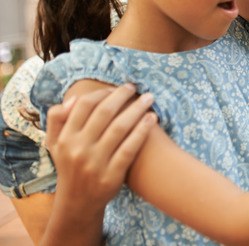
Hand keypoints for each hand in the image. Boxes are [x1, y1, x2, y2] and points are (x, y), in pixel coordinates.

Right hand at [46, 84, 156, 210]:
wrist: (78, 202)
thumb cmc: (70, 166)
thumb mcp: (55, 144)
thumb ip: (57, 119)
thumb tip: (74, 99)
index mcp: (65, 138)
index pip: (85, 105)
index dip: (102, 93)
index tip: (115, 88)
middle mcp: (79, 149)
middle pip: (105, 113)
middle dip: (122, 96)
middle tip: (136, 87)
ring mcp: (96, 163)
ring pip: (120, 128)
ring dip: (137, 109)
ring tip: (149, 98)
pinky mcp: (112, 175)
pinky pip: (130, 148)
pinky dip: (142, 131)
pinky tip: (152, 118)